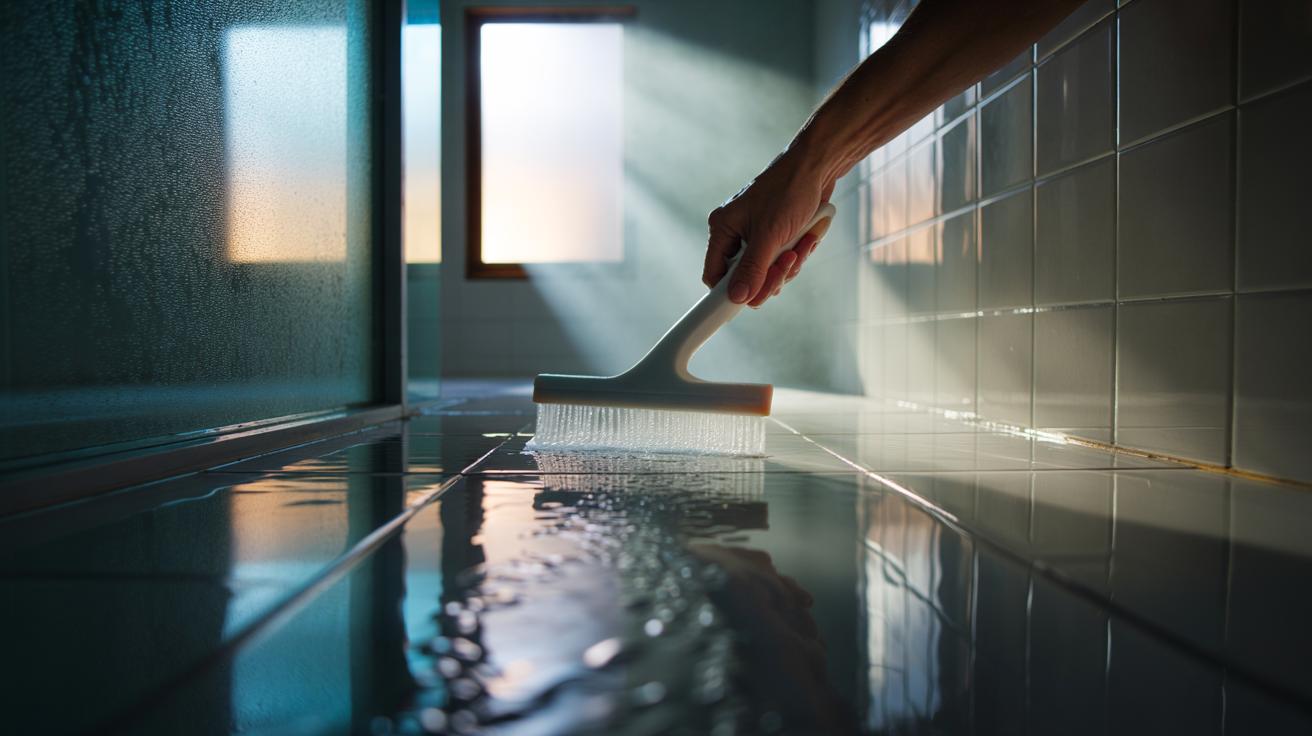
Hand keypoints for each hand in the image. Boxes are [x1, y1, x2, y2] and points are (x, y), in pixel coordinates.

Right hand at [702, 149, 835, 307]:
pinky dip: (798, 254)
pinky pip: (783, 261)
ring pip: (767, 273)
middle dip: (770, 275)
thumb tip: (738, 298)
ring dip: (789, 265)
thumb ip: (752, 269)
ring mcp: (757, 236)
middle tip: (787, 263)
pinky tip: (808, 237)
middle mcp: (736, 233)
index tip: (748, 302)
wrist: (818, 166)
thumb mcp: (769, 235)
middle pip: (745, 279)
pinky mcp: (777, 236)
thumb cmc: (789, 190)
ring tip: (801, 244)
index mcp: (723, 229)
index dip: (729, 291)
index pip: (715, 275)